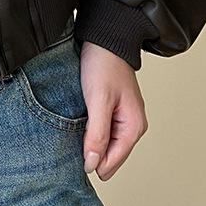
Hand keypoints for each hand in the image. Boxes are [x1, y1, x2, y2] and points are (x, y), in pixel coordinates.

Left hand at [79, 42, 147, 179]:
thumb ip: (97, 134)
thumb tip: (93, 164)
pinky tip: (77, 126)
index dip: (91, 162)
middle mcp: (132, 127)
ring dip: (88, 143)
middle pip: (108, 158)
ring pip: (103, 146)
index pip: (112, 163)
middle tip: (71, 141)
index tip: (72, 155)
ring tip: (73, 132)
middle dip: (90, 154)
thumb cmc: (104, 65)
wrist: (104, 40)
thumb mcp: (98, 101)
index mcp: (134, 127)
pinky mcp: (112, 114)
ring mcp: (122, 121)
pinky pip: (99, 134)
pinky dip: (88, 133)